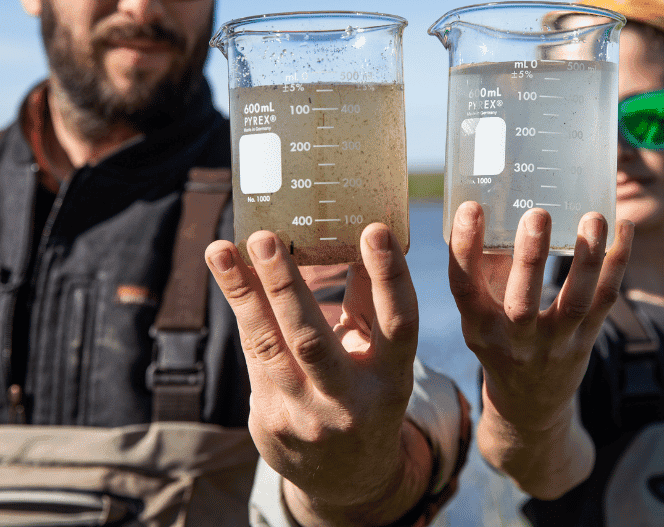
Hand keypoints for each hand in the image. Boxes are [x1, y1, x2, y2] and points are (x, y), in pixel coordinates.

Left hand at [205, 225, 431, 525]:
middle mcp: (349, 401)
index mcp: (392, 378)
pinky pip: (253, 354)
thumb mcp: (383, 357)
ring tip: (222, 250)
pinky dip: (242, 310)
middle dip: (284, 285)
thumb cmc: (367, 394)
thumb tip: (358, 236)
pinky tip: (229, 274)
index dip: (389, 276)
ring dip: (241, 293)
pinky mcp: (269, 421)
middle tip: (264, 238)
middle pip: (312, 338)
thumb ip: (371, 302)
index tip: (375, 230)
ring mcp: (304, 415)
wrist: (347, 478)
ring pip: (267, 346)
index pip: (398, 323)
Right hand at [448, 202, 632, 496]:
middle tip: (537, 213)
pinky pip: (605, 301)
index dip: (465, 247)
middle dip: (530, 258)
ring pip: (575, 302)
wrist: (529, 405)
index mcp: (477, 326)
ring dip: (587, 259)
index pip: (463, 286)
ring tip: (593, 217)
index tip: (471, 207)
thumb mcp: (479, 315)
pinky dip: (617, 264)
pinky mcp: (586, 340)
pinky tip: (624, 229)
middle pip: (522, 301)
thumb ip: (485, 269)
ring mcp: (554, 344)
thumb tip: (493, 207)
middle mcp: (513, 339)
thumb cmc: (500, 341)